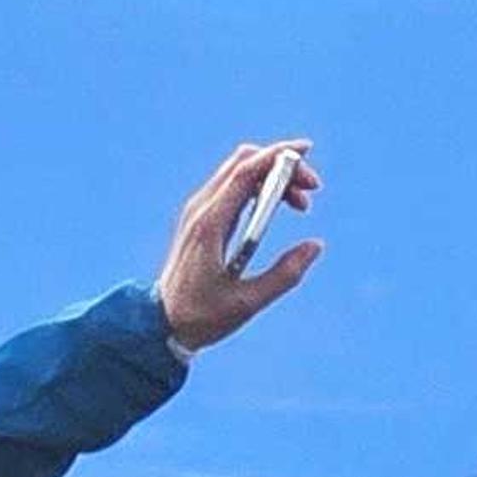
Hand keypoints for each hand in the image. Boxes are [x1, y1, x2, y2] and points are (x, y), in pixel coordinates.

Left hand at [157, 142, 320, 350]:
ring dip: (273, 176)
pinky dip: (259, 186)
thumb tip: (315, 246)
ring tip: (299, 204)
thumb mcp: (247, 302)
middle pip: (244, 162)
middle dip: (282, 164)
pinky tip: (277, 206)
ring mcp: (198, 211)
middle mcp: (201, 210)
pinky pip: (232, 186)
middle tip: (310, 191)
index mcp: (210, 225)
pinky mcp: (200, 218)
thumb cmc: (201, 317)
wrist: (161, 324)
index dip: (278, 155)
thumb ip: (284, 275)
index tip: (307, 152)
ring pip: (239, 171)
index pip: (245, 171)